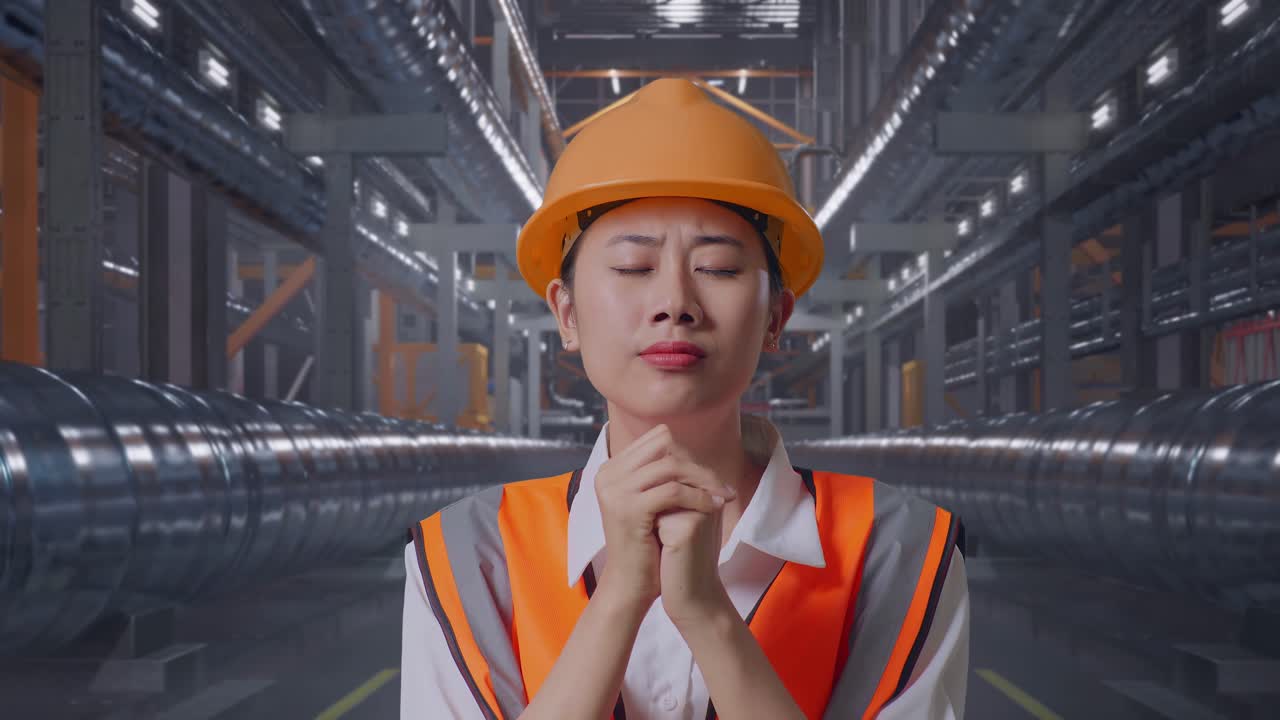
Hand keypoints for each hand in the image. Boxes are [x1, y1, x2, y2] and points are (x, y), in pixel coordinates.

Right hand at [594, 425, 736, 610]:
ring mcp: (615, 490)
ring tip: (722, 496)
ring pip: (672, 466)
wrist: (630, 583)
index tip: (708, 476)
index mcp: (612, 468)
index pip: (658, 439)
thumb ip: (659, 475)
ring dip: (703, 480)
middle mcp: (608, 474)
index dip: (686, 454)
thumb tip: (687, 449)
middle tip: (721, 486)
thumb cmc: (646, 544)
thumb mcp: (649, 501)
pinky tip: (713, 508)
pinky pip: (674, 491)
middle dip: (698, 465)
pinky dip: (698, 497)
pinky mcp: (628, 508)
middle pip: (665, 446)